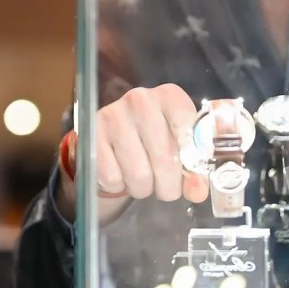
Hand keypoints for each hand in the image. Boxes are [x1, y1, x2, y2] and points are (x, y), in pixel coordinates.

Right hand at [56, 84, 209, 224]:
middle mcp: (141, 100)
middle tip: (166, 186)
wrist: (111, 141)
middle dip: (169, 185)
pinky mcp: (91, 135)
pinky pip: (114, 179)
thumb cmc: (154, 143)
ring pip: (139, 175)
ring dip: (144, 188)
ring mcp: (113, 116)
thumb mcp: (180, 147)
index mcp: (170, 96)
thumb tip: (197, 191)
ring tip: (141, 177)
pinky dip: (119, 186)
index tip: (193, 174)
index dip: (195, 161)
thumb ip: (195, 168)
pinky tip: (120, 172)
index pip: (190, 130)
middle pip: (166, 159)